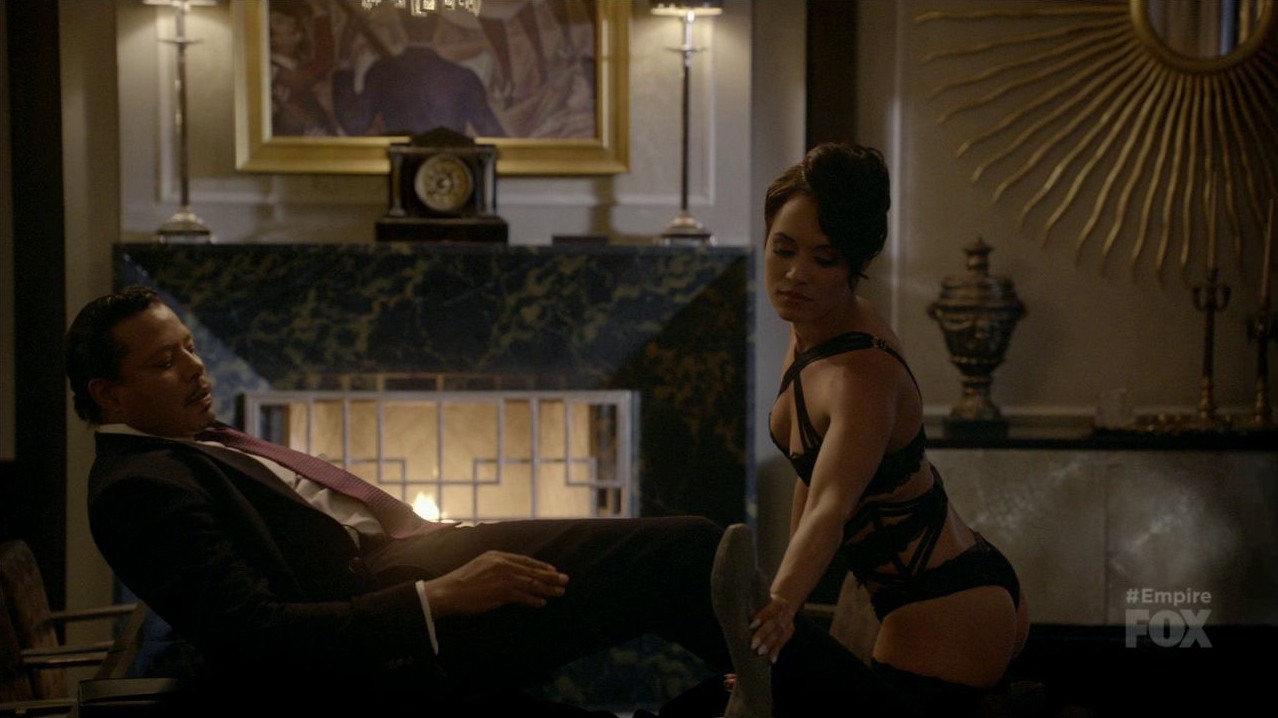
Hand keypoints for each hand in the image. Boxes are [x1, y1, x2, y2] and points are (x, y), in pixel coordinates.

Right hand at [424, 550, 568, 617]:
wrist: (449, 591)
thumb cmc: (461, 581)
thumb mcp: (480, 565)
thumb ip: (496, 567)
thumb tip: (511, 574)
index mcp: (498, 555)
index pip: (525, 559)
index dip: (540, 565)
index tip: (552, 569)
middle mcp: (503, 564)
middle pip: (532, 570)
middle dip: (551, 576)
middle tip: (565, 580)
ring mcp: (504, 578)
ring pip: (532, 583)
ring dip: (548, 588)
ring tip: (560, 592)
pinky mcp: (503, 592)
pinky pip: (523, 596)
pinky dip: (534, 600)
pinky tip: (542, 602)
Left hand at [748, 594, 798, 662]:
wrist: (785, 600)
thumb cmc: (765, 600)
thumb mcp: (762, 598)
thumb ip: (753, 605)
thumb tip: (734, 613)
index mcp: (777, 602)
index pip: (770, 610)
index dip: (761, 618)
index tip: (750, 626)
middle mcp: (784, 612)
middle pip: (774, 624)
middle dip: (763, 635)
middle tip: (753, 645)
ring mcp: (788, 622)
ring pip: (779, 634)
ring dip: (769, 645)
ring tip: (760, 653)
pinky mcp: (789, 632)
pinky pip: (783, 642)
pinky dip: (776, 651)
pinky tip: (771, 660)